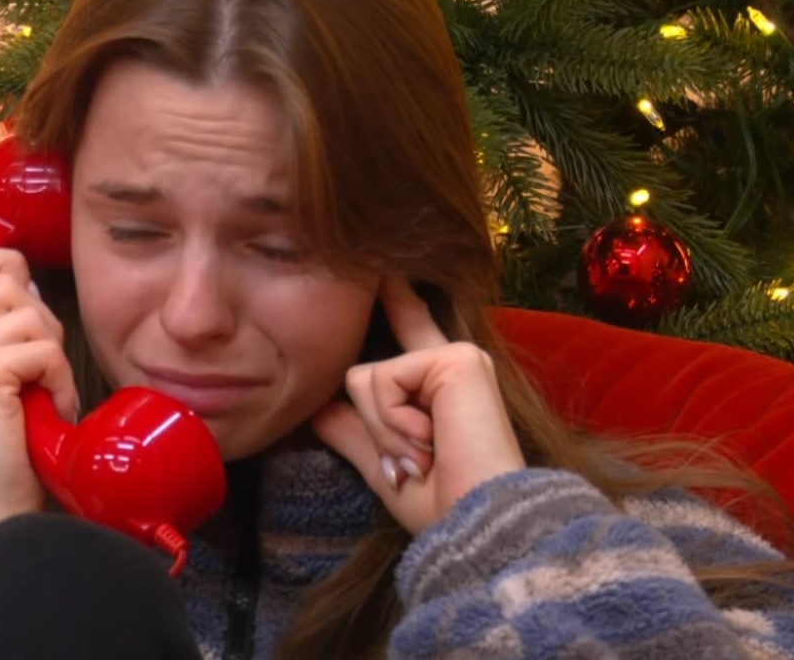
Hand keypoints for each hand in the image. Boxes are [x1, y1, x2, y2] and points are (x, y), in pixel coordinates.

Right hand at [0, 244, 77, 555]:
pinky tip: (51, 412)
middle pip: (5, 282)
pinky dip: (60, 380)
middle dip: (41, 322)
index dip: (1, 267)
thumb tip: (24, 282)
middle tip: (41, 373)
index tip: (23, 312)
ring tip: (44, 397)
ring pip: (27, 312)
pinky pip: (43, 349)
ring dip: (52, 354)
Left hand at [311, 276, 525, 534]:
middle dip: (380, 427)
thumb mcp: (386, 466)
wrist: (474, 523)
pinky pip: (380, 381)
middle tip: (421, 464)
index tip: (388, 270)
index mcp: (442, 387)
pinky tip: (428, 441)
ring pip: (365, 380)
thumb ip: (355, 433)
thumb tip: (319, 409)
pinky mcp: (454, 359)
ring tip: (425, 455)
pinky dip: (392, 422)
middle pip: (368, 374)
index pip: (412, 332)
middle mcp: (451, 363)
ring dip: (383, 430)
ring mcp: (455, 357)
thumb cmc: (442, 506)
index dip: (400, 301)